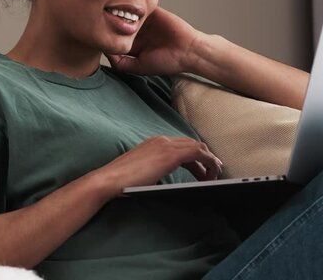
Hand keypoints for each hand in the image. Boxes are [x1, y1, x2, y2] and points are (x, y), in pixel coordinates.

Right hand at [99, 136, 222, 192]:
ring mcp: (165, 145)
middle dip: (205, 157)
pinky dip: (207, 161)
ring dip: (209, 160)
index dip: (195, 156)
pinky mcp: (170, 154)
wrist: (109, 181)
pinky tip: (210, 173)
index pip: (181, 145)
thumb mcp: (143, 172)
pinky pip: (197, 152)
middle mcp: (161, 140)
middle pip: (192, 144)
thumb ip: (155, 170)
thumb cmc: (121, 182)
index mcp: (154, 143)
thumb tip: (165, 177)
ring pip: (197, 147)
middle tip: (213, 171)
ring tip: (214, 175)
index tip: (202, 168)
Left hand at [105, 7, 204, 75]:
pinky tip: (123, 2)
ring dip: (118, 8)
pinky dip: (132, 2)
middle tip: (95, 15)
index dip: (103, 34)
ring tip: (107, 6)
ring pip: (126, 11)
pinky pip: (139, 3)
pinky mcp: (153, 11)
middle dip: (107, 19)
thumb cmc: (166, 62)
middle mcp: (137, 31)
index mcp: (132, 44)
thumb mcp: (139, 67)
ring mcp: (144, 20)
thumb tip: (105, 52)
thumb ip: (121, 63)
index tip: (92, 31)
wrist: (188, 51)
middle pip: (116, 22)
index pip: (113, 37)